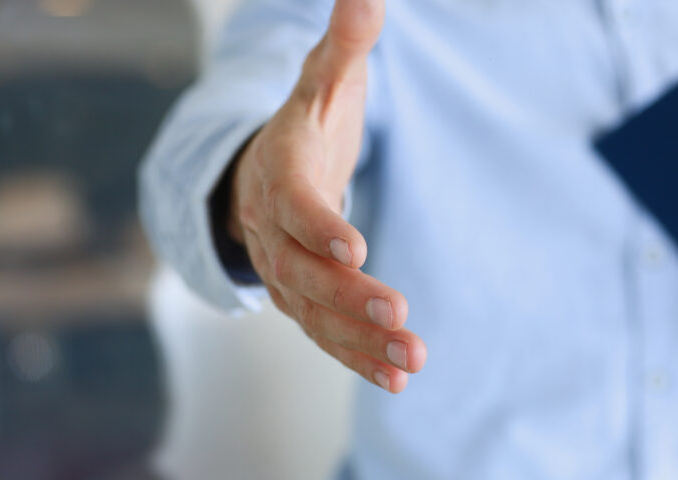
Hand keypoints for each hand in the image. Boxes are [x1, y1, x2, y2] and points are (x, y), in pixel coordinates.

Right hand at [225, 0, 424, 392]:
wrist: (265, 167)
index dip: (319, 224)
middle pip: (302, 270)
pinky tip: (399, 377)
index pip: (293, 201)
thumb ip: (346, 44)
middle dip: (347, 295)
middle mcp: (272, 229)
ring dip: (360, 340)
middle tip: (398, 314)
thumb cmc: (307, 119)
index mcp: (278, 170)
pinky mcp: (303, 298)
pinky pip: (325, 334)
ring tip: (412, 359)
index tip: (355, 247)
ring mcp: (284, 269)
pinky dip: (359, 357)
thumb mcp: (325, 79)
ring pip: (316, 312)